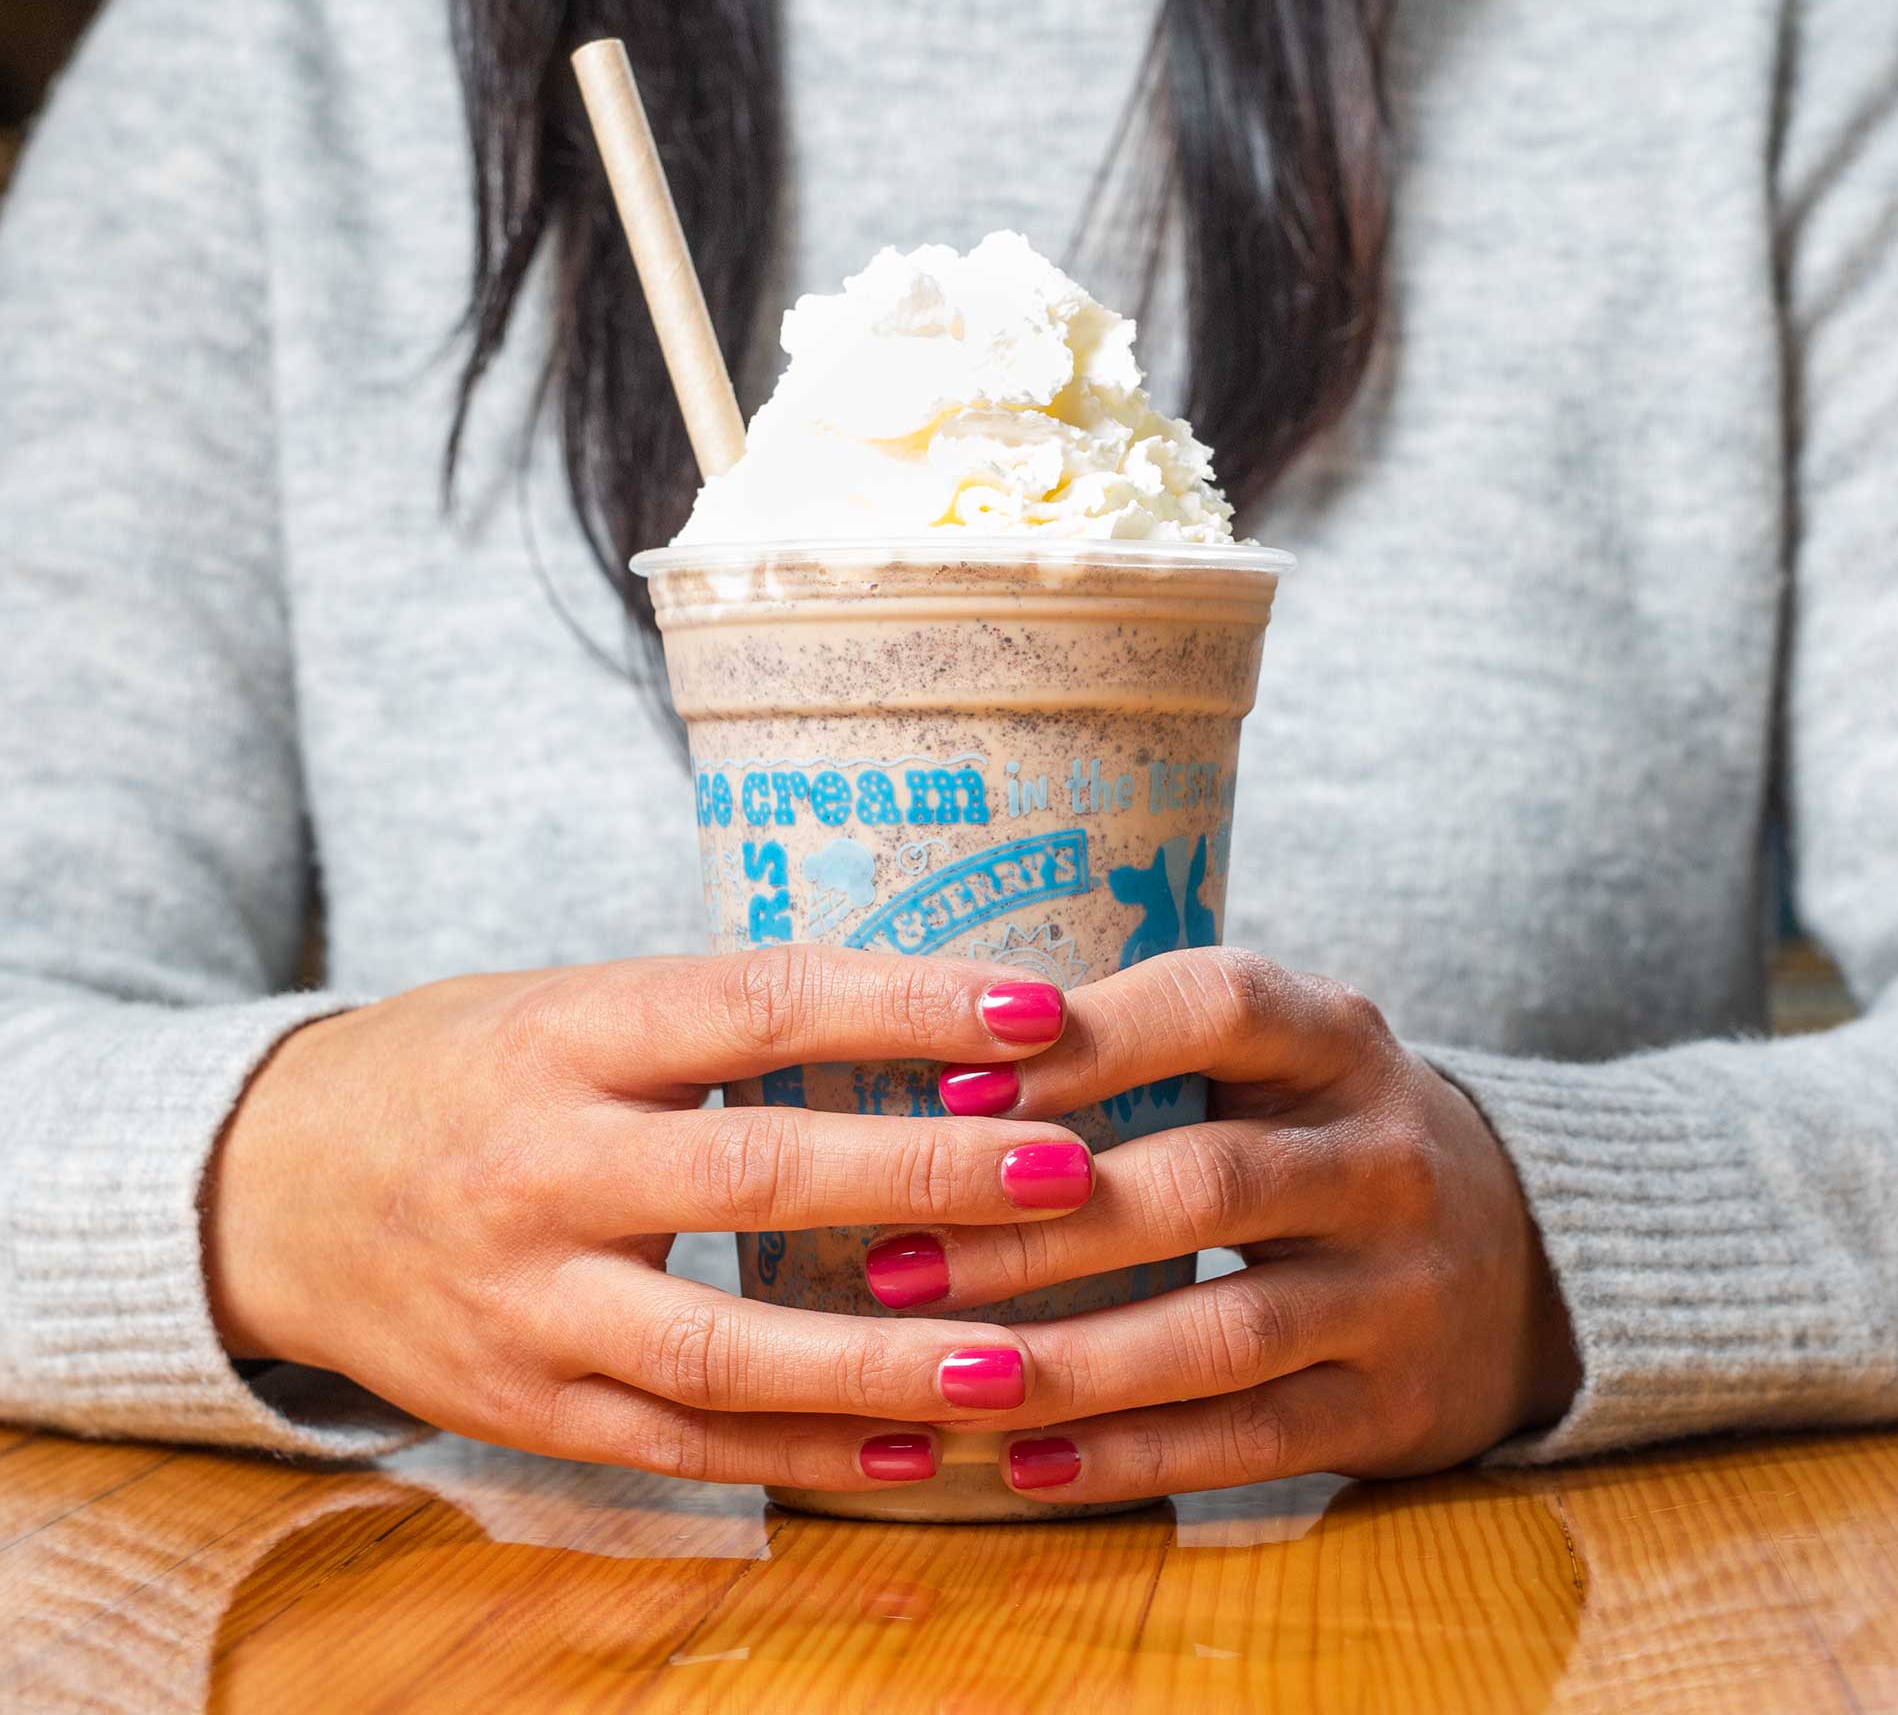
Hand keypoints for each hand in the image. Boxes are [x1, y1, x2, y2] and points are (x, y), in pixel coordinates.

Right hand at [204, 949, 1086, 1492]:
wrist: (271, 1184)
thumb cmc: (463, 1068)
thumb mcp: (570, 1003)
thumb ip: (719, 1020)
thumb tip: (929, 1018)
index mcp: (564, 1033)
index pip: (756, 1005)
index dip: (901, 1005)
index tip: (1032, 1009)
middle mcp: (540, 1164)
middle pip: (754, 1173)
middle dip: (923, 1179)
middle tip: (1067, 1171)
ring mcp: (525, 1300)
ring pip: (722, 1344)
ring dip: (880, 1360)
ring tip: (1017, 1361)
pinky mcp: (524, 1404)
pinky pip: (682, 1442)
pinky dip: (805, 1452)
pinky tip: (919, 1454)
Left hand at [898, 949, 1580, 1500]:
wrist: (1523, 1254)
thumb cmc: (1323, 1136)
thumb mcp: (1277, 1059)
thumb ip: (1146, 1047)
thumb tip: (930, 1053)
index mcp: (1336, 1037)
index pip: (1216, 1006)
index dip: (1089, 1041)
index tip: (954, 1083)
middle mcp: (1383, 1154)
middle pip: (1204, 1183)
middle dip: (1038, 1228)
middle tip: (898, 1260)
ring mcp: (1403, 1286)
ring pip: (1222, 1330)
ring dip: (1071, 1359)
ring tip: (942, 1376)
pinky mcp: (1397, 1403)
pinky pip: (1252, 1438)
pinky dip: (1132, 1454)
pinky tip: (1025, 1462)